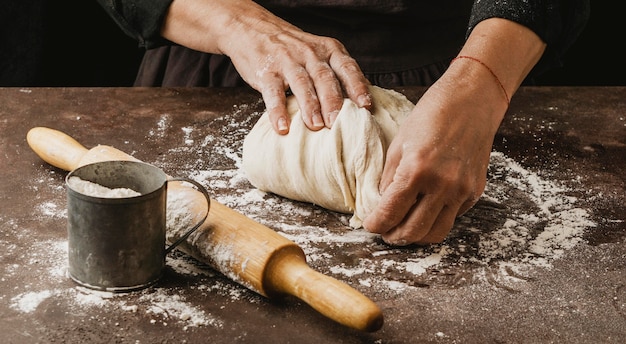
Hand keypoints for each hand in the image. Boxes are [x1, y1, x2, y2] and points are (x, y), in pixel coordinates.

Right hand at [163, 0, 370, 134]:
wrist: (252, 28)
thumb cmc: (291, 48)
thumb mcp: (318, 52)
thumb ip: (336, 73)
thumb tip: (360, 104)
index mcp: (328, 50)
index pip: (347, 68)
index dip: (358, 87)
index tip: (366, 106)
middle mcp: (310, 54)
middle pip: (325, 79)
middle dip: (334, 102)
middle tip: (338, 123)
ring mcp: (287, 61)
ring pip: (302, 84)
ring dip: (310, 107)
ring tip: (315, 127)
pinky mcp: (266, 70)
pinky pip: (273, 92)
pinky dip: (277, 111)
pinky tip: (282, 127)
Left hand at [362, 66, 506, 244]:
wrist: (471, 101)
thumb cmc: (431, 116)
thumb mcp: (399, 145)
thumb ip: (390, 179)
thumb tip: (382, 205)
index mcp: (416, 171)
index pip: (390, 213)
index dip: (376, 225)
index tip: (370, 225)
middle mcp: (441, 185)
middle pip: (413, 232)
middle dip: (394, 237)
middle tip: (385, 233)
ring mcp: (461, 191)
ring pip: (436, 233)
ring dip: (417, 237)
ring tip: (405, 229)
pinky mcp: (475, 191)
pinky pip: (453, 217)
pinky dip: (436, 220)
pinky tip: (426, 209)